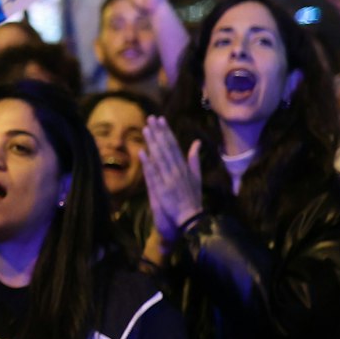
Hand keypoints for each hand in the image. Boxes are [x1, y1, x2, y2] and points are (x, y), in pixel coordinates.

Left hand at [141, 116, 202, 247]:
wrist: (190, 219)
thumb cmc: (192, 198)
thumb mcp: (196, 177)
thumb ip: (195, 159)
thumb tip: (197, 142)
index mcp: (185, 167)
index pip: (174, 146)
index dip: (167, 132)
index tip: (160, 120)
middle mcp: (177, 171)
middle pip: (166, 149)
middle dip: (158, 133)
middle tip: (151, 118)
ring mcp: (169, 181)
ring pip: (159, 158)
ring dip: (152, 143)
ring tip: (146, 129)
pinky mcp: (162, 191)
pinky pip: (154, 175)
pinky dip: (148, 163)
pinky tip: (142, 152)